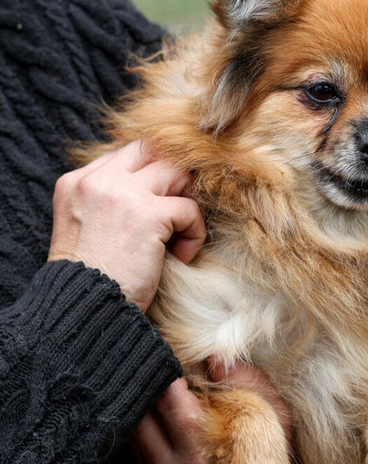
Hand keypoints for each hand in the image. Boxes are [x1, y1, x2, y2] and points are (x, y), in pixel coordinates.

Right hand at [47, 141, 205, 310]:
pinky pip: (190, 208)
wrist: (86, 310)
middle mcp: (97, 180)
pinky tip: (181, 256)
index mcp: (77, 182)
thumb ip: (112, 201)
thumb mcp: (89, 228)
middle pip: (156, 153)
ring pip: (177, 173)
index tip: (161, 209)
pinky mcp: (147, 214)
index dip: (155, 177)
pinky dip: (194, 233)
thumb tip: (160, 187)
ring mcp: (122, 193)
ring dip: (188, 204)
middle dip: (176, 182)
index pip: (130, 154)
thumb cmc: (94, 279)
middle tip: (178, 216)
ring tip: (180, 235)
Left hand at [131, 361, 292, 463]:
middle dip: (150, 381)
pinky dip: (142, 420)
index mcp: (198, 454)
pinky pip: (133, 445)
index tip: (170, 347)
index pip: (169, 402)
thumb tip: (215, 358)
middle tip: (158, 355)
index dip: (168, 370)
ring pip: (133, 427)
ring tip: (158, 377)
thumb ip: (247, 385)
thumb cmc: (266, 455)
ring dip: (142, 400)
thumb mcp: (271, 418)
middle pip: (142, 412)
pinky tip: (157, 405)